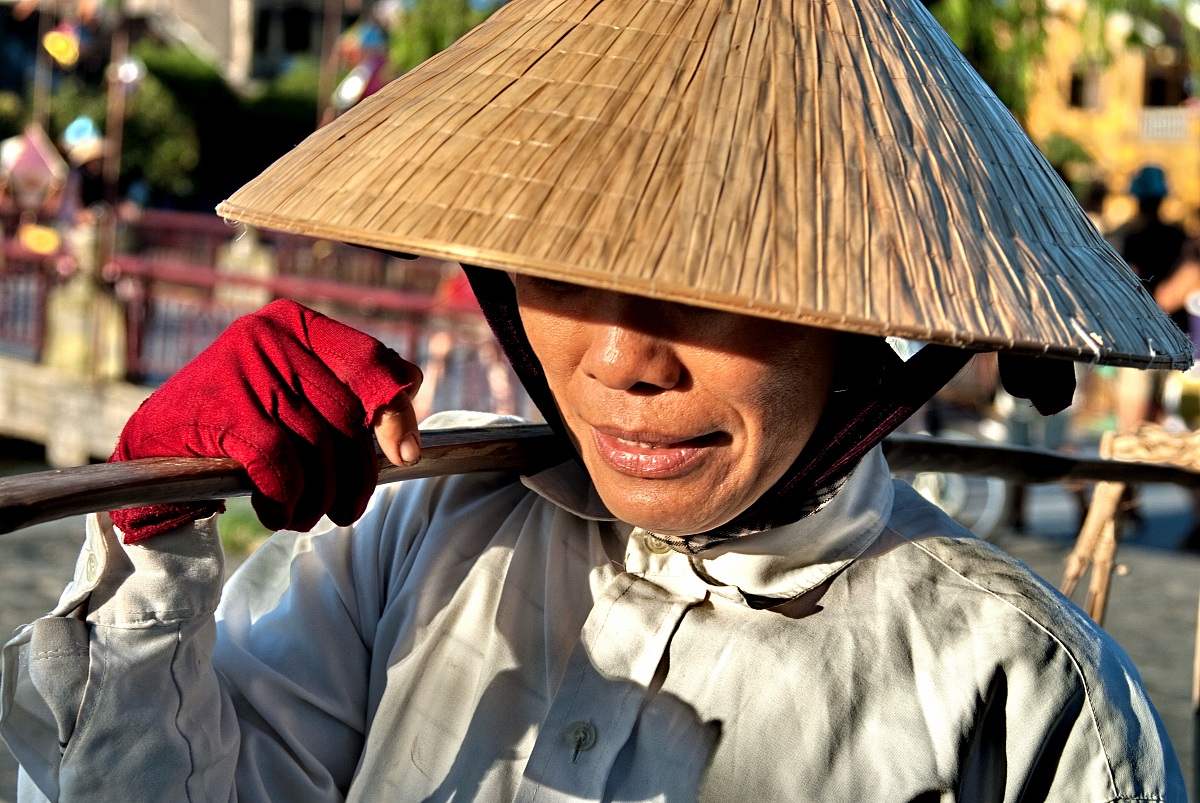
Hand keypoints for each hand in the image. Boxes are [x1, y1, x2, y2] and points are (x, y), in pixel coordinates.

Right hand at [109, 300, 422, 542]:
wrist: (155, 448)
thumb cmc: (240, 422)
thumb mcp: (294, 391)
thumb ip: (347, 386)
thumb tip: (412, 382)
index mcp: (294, 322)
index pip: (368, 361)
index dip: (395, 411)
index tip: (404, 454)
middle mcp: (270, 335)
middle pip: (347, 414)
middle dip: (357, 473)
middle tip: (349, 508)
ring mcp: (245, 370)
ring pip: (318, 446)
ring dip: (320, 496)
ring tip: (307, 516)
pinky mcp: (224, 412)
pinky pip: (283, 467)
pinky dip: (287, 499)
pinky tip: (277, 511)